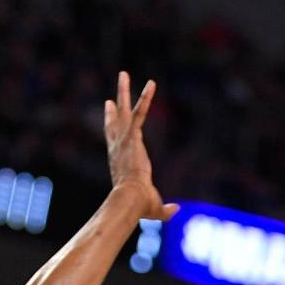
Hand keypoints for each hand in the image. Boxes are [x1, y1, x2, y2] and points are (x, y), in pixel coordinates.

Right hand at [104, 71, 176, 221]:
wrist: (130, 200)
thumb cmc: (137, 207)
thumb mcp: (153, 209)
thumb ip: (165, 210)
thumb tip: (175, 211)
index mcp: (120, 161)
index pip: (114, 140)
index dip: (111, 126)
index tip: (109, 111)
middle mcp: (118, 148)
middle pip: (114, 123)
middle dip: (113, 108)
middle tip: (111, 96)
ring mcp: (124, 140)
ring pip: (123, 111)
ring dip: (123, 91)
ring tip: (124, 73)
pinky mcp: (133, 137)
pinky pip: (140, 113)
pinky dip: (145, 98)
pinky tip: (151, 84)